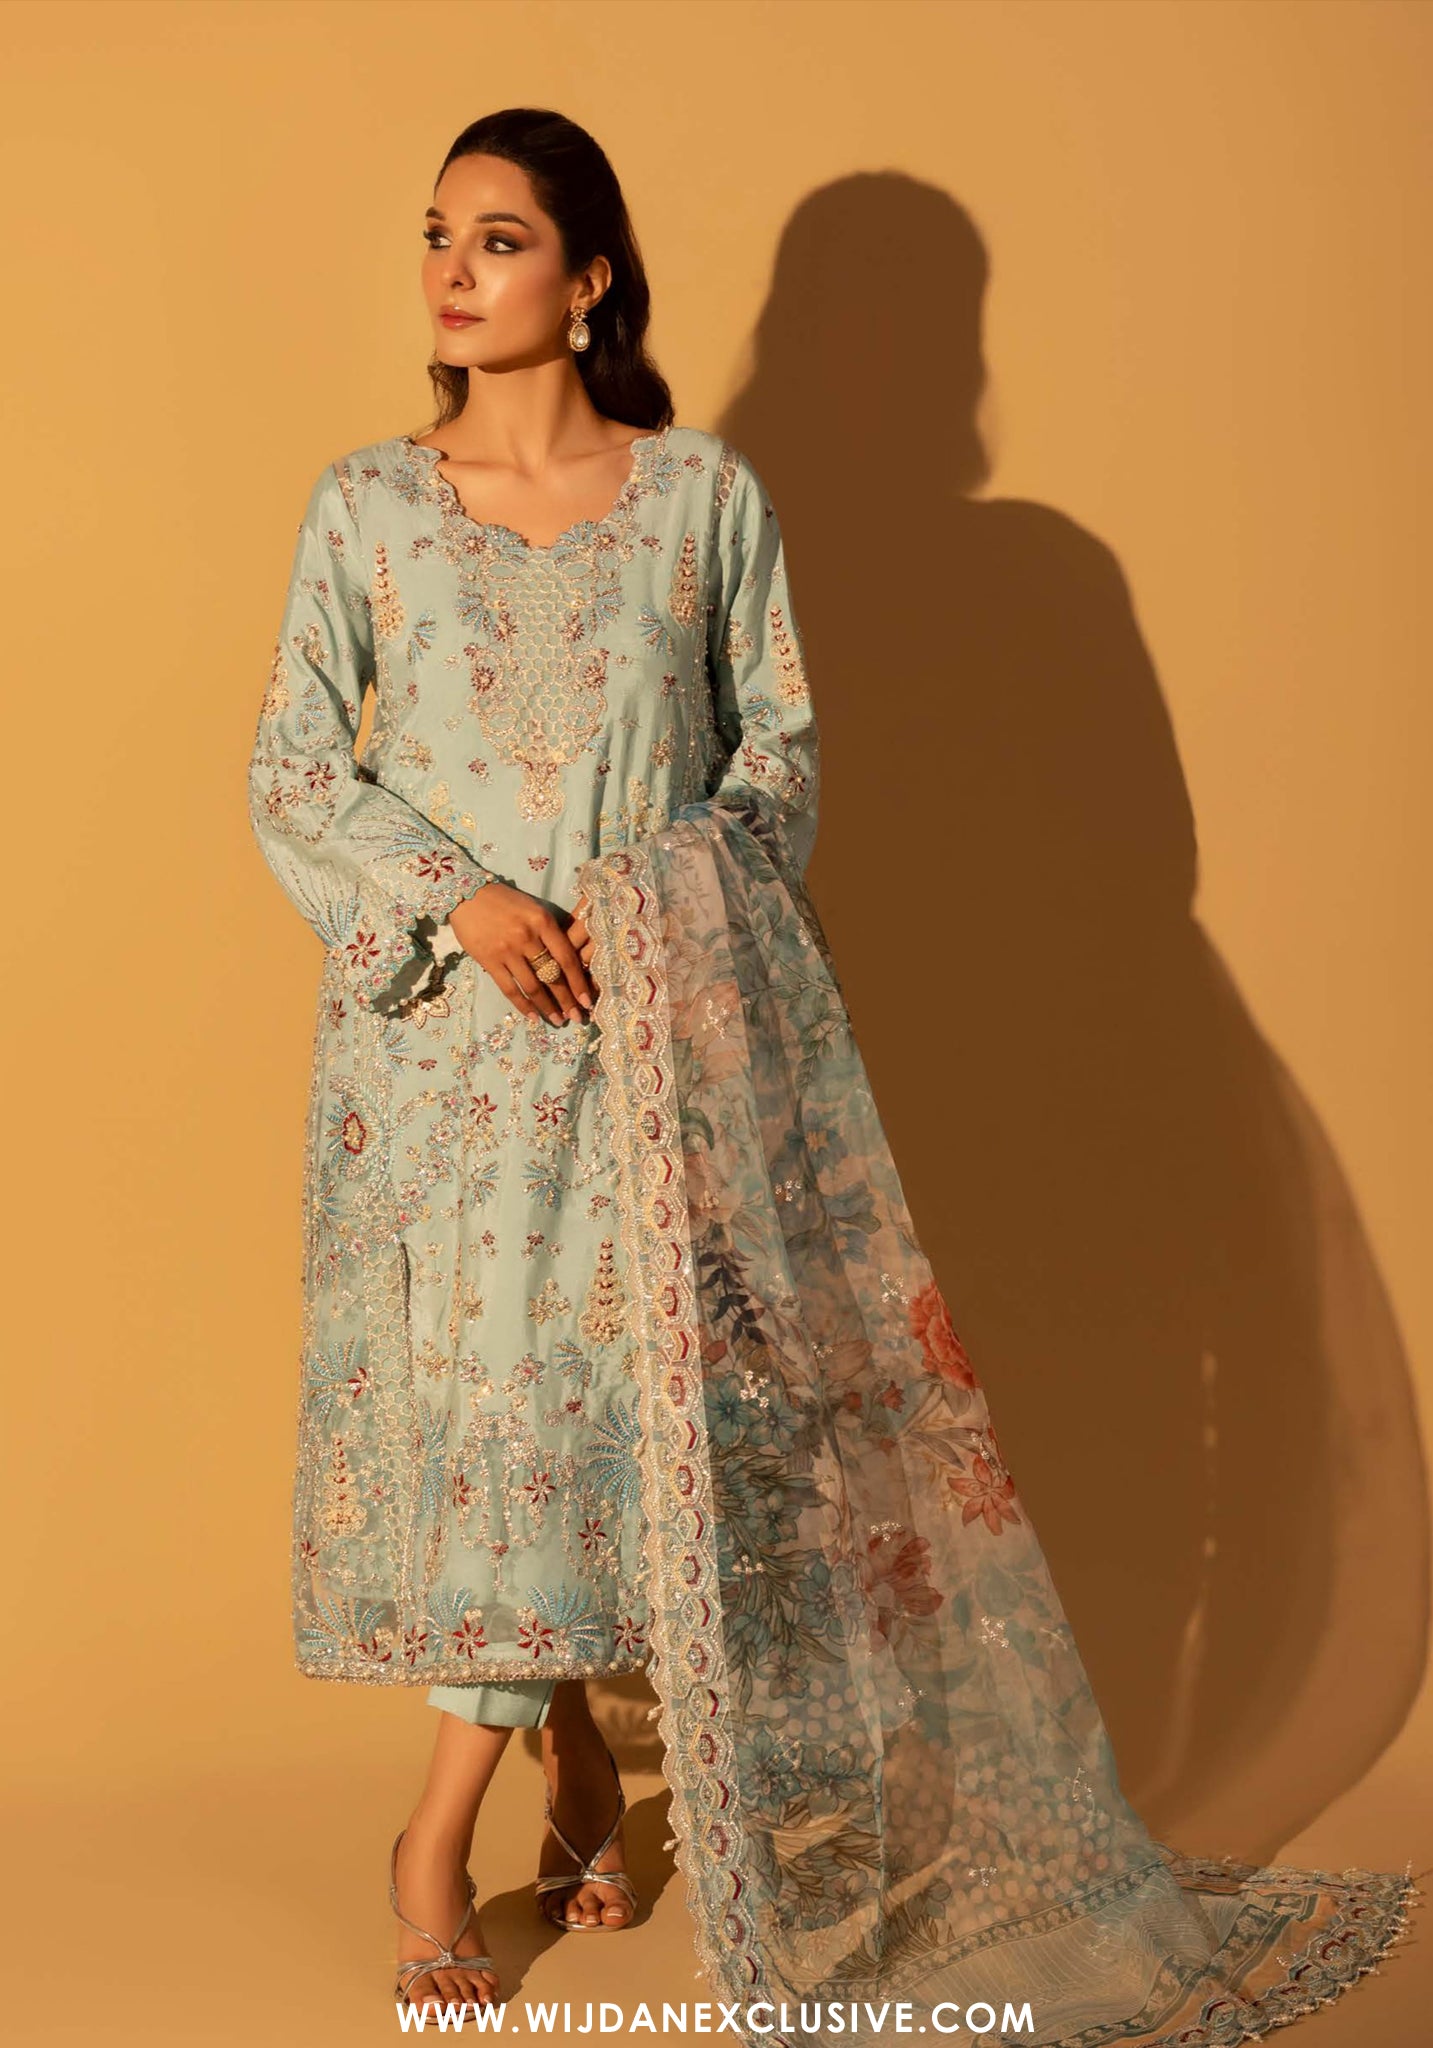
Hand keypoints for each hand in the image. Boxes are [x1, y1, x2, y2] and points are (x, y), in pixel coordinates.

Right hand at [448, 881, 593, 1024]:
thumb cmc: (504, 901)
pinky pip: (509, 989)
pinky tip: (533, 1016)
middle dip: (566, 1000)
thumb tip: (567, 962)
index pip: (567, 958)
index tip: (587, 1001)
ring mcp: (507, 950)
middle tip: (576, 1017)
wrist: (466, 894)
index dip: (579, 983)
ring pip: (533, 986)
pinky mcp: (489, 960)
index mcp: (543, 921)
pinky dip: (523, 1005)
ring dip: (547, 1007)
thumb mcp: (533, 909)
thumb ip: (549, 932)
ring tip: (557, 1020)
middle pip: (553, 976)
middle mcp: (527, 937)